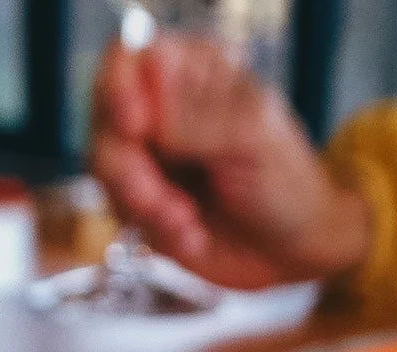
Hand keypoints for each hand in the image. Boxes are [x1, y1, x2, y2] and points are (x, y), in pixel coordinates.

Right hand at [90, 34, 371, 289]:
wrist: (293, 247)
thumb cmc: (286, 180)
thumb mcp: (254, 134)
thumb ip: (197, 118)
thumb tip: (146, 115)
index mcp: (188, 73)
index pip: (126, 60)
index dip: (117, 89)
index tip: (134, 125)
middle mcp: (160, 112)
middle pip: (103, 120)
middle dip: (125, 167)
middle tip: (156, 198)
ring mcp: (149, 160)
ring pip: (105, 171)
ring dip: (142, 204)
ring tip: (186, 221)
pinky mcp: (144, 206)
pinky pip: (121, 213)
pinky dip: (154, 229)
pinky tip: (192, 235)